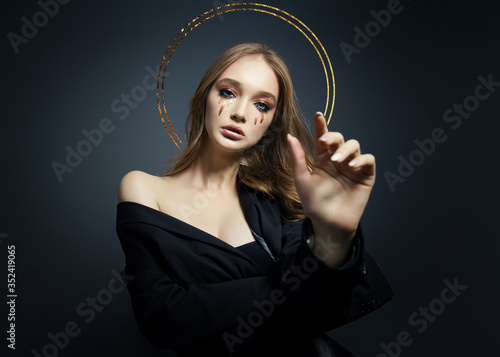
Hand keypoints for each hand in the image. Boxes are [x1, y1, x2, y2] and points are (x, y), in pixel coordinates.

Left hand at [287, 112, 375, 263]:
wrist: (329, 224)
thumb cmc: (314, 204)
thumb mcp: (302, 180)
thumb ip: (297, 159)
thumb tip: (290, 136)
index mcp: (322, 159)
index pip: (322, 138)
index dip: (321, 126)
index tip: (318, 115)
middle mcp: (337, 160)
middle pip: (339, 138)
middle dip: (333, 137)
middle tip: (325, 143)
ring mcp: (352, 167)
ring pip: (354, 146)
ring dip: (345, 149)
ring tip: (337, 161)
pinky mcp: (365, 175)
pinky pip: (368, 159)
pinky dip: (362, 159)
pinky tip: (351, 166)